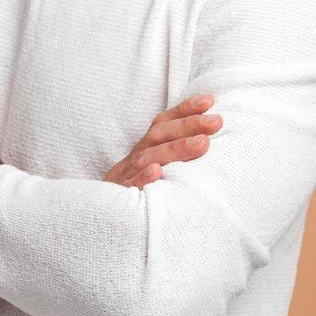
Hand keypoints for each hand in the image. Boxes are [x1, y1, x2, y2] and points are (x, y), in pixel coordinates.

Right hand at [103, 94, 222, 188]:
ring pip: (148, 158)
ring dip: (176, 149)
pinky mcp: (119, 197)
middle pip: (159, 136)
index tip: (209, 100)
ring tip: (202, 143)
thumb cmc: (135, 191)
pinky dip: (142, 178)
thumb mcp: (151, 169)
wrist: (99, 215)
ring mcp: (126, 176)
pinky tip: (157, 173)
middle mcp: (136, 158)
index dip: (184, 110)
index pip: (162, 124)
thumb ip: (172, 155)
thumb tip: (207, 139)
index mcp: (145, 149)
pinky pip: (130, 187)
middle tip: (216, 122)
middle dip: (188, 126)